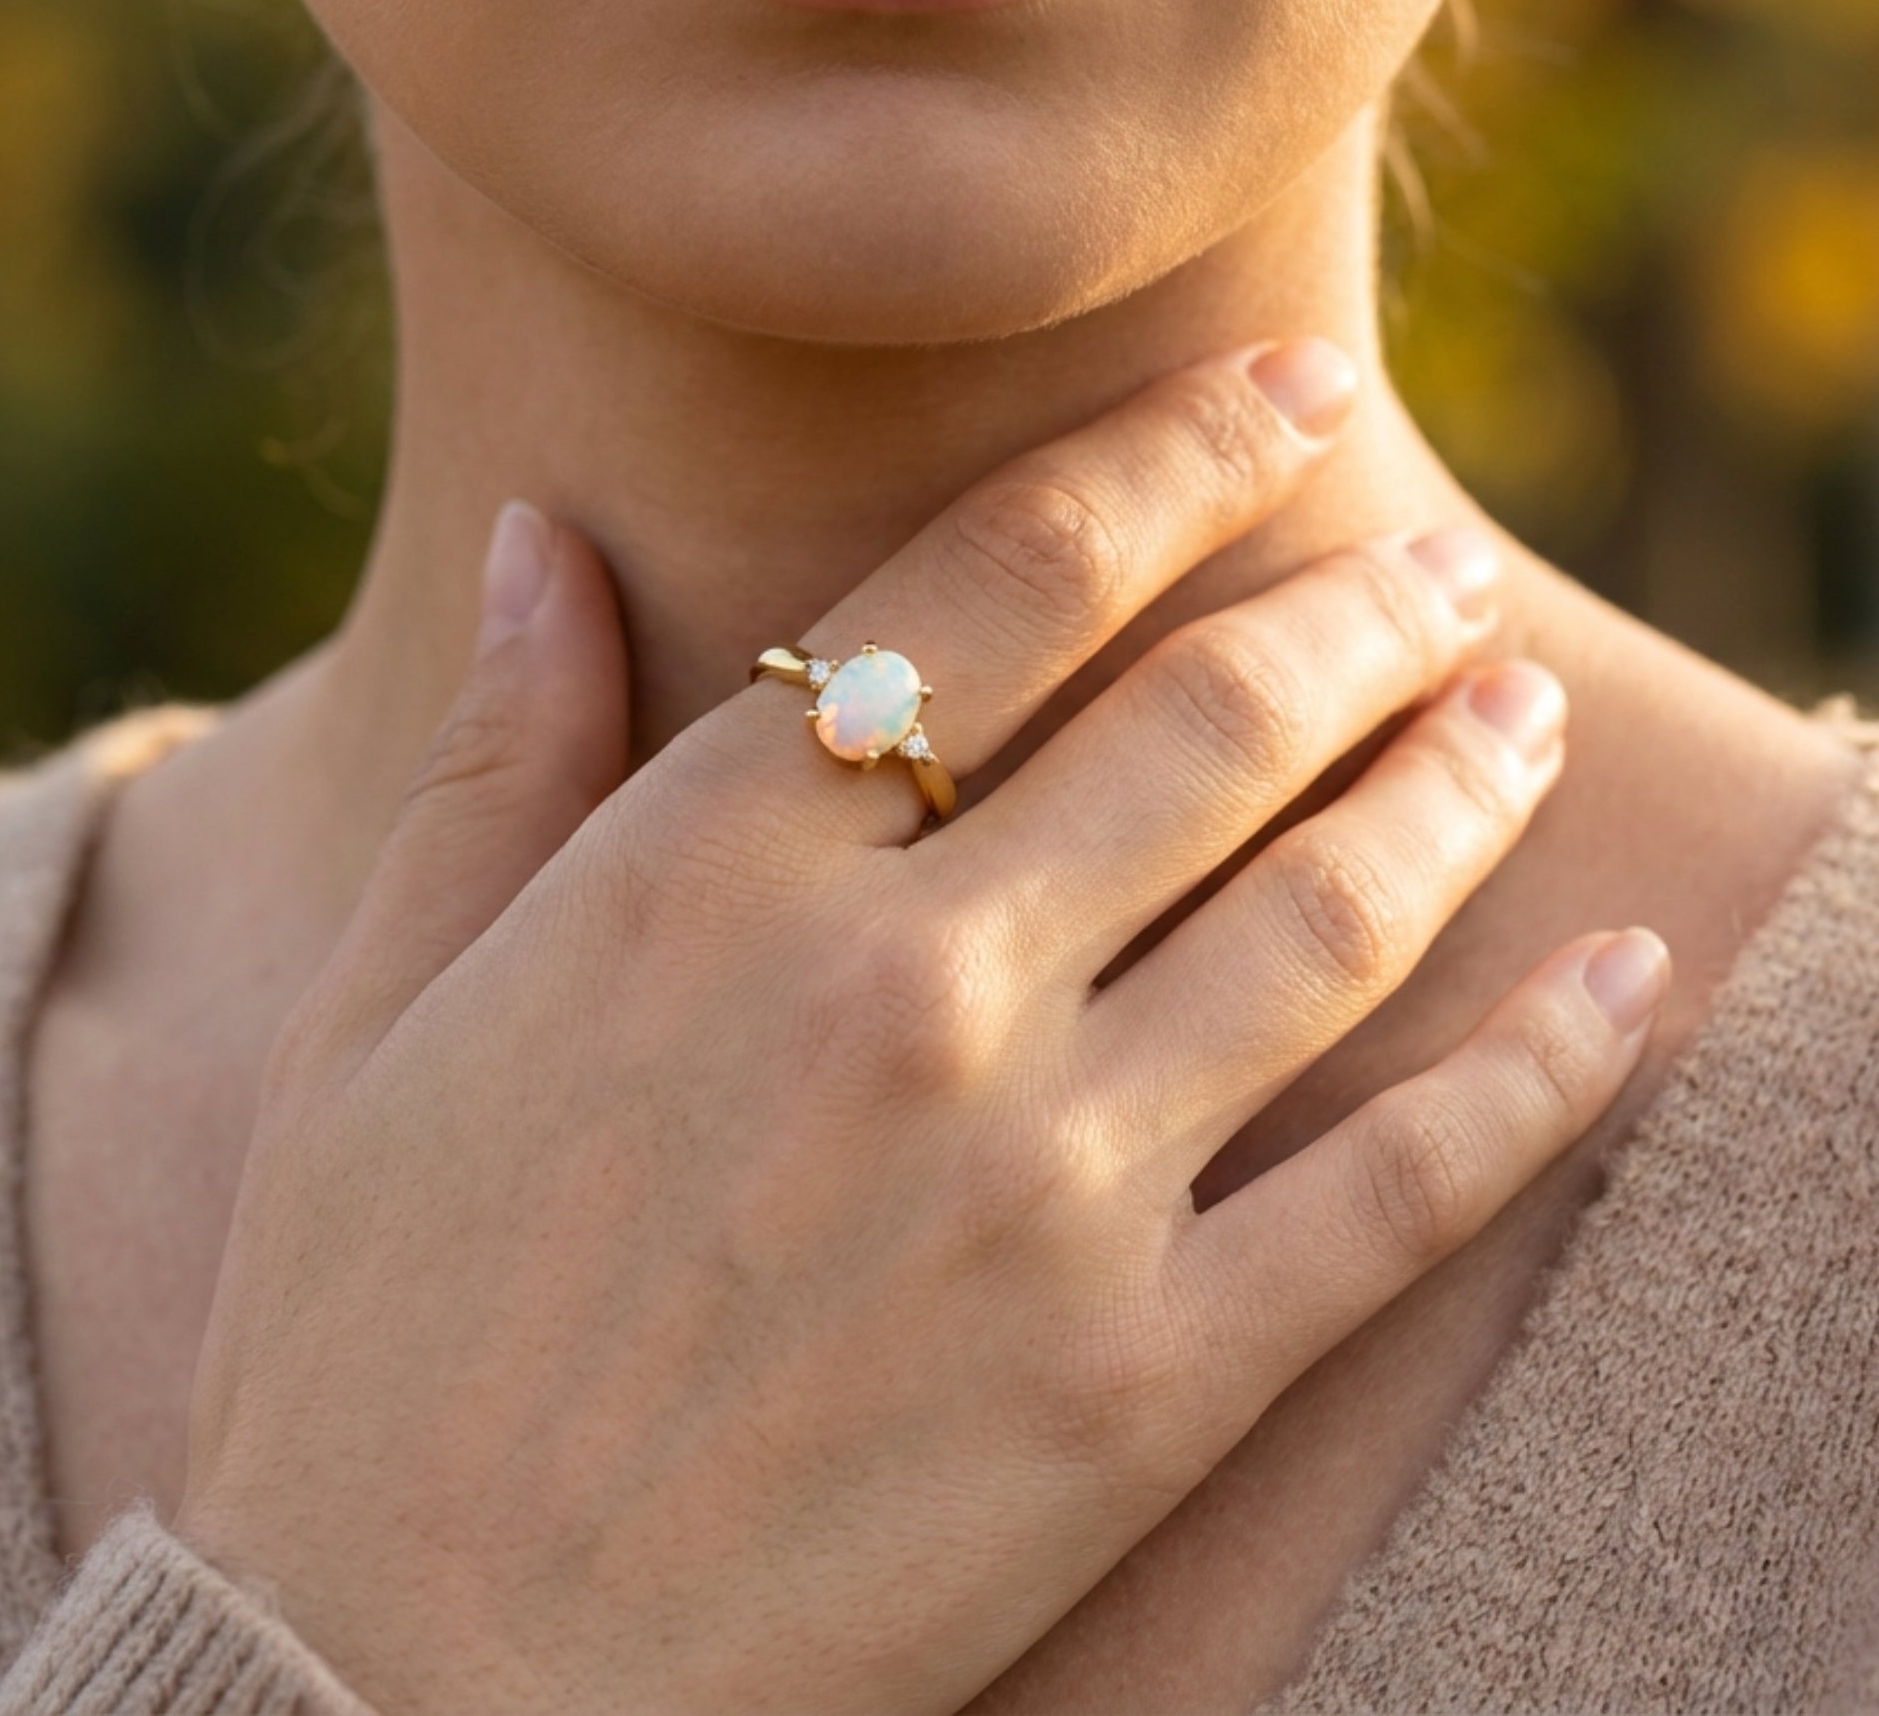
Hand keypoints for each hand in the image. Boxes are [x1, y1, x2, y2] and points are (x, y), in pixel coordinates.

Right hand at [175, 336, 1665, 1714]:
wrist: (394, 1693)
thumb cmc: (358, 1340)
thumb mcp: (375, 1013)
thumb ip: (498, 759)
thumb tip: (534, 537)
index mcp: (705, 872)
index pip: (1001, 583)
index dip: (1169, 458)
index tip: (1280, 397)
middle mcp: (901, 989)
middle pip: (1207, 721)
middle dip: (1353, 608)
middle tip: (1439, 565)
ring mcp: (1038, 1187)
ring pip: (1327, 913)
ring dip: (1454, 782)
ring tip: (1521, 702)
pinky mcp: (1137, 1385)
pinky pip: (1398, 1188)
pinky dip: (1538, 1068)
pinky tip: (1625, 976)